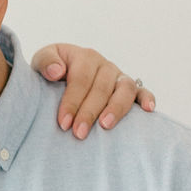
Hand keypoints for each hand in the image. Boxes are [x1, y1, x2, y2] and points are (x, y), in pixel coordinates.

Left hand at [31, 43, 155, 137]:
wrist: (61, 75)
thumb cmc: (51, 72)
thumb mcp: (42, 61)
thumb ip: (46, 61)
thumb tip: (57, 71)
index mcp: (84, 57)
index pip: (81, 79)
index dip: (72, 101)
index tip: (63, 123)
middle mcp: (104, 66)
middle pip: (102, 88)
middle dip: (89, 112)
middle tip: (78, 133)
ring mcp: (119, 77)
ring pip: (125, 89)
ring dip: (117, 108)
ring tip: (105, 126)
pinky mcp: (130, 89)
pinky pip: (142, 91)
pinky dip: (147, 98)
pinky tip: (148, 110)